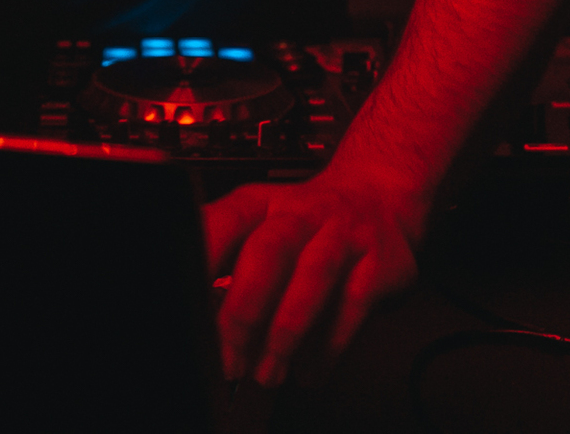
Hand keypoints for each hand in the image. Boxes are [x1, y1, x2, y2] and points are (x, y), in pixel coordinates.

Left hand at [203, 169, 426, 387]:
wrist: (381, 197)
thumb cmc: (307, 224)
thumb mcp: (264, 227)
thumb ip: (233, 266)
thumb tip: (202, 322)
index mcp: (260, 202)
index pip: (225, 220)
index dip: (205, 257)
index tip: (188, 299)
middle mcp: (300, 212)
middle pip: (267, 252)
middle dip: (244, 312)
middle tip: (229, 359)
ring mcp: (342, 233)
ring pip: (313, 277)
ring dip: (286, 332)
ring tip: (268, 373)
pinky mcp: (378, 263)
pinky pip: (352, 306)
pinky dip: (328, 346)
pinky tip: (309, 371)